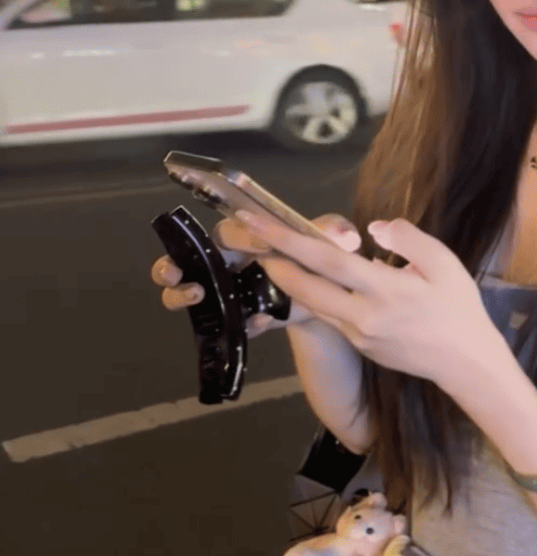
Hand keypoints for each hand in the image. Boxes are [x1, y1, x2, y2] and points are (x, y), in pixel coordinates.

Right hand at [150, 212, 362, 337]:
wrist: (330, 298)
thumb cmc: (319, 258)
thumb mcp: (327, 239)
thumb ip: (334, 230)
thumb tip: (348, 237)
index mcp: (244, 238)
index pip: (225, 231)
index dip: (236, 236)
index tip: (259, 244)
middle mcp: (226, 262)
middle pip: (183, 259)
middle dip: (169, 265)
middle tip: (175, 273)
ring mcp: (226, 293)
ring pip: (183, 292)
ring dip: (178, 295)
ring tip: (195, 297)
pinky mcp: (238, 318)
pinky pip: (224, 324)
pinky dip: (238, 323)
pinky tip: (259, 322)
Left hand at [231, 211, 508, 391]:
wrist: (465, 363)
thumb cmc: (458, 308)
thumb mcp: (444, 263)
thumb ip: (408, 238)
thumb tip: (374, 228)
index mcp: (384, 291)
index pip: (326, 260)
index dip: (288, 239)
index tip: (259, 221)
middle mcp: (362, 316)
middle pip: (305, 286)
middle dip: (272, 259)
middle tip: (247, 234)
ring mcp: (357, 334)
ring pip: (311, 303)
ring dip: (287, 279)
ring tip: (269, 253)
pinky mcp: (358, 345)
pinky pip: (328, 315)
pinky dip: (311, 295)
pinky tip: (307, 278)